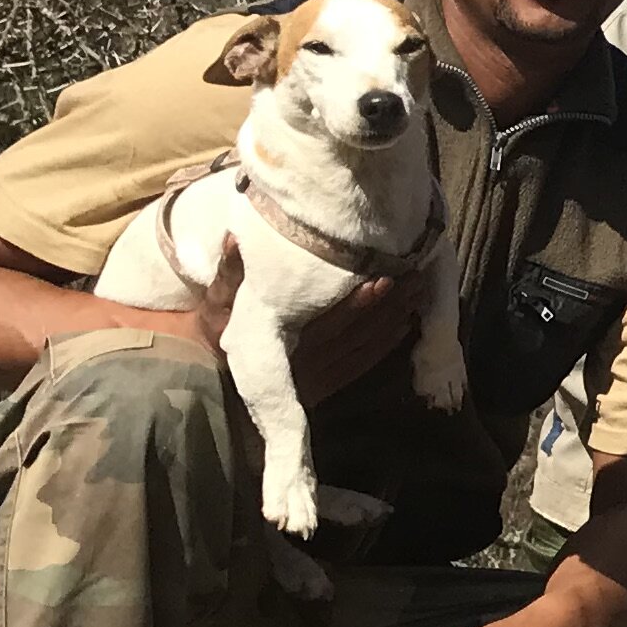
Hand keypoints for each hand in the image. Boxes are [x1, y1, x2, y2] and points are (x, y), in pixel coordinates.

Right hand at [144, 244, 412, 403]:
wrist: (209, 382)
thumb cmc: (214, 334)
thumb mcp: (216, 304)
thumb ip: (228, 273)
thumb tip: (234, 237)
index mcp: (280, 342)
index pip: (328, 323)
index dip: (358, 304)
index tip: (383, 279)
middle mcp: (304, 365)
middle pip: (356, 335)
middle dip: (388, 307)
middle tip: (416, 279)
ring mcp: (318, 380)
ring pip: (364, 350)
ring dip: (393, 322)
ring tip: (418, 295)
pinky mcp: (325, 389)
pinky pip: (362, 366)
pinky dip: (385, 346)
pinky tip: (404, 325)